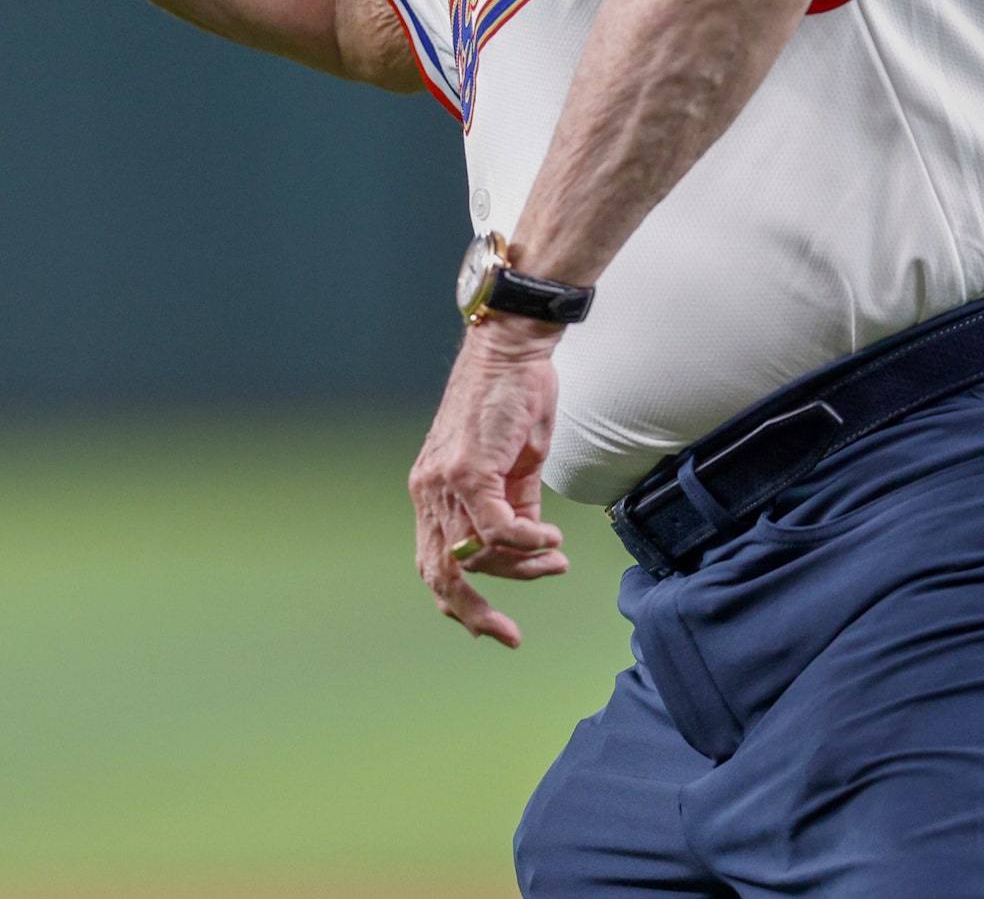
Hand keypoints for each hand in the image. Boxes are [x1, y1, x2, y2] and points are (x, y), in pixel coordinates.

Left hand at [409, 314, 566, 646]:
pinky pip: (498, 529)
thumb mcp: (516, 465)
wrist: (512, 348)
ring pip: (477, 555)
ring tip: (555, 559)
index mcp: (433, 490)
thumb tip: (529, 545)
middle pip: (440, 574)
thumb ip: (515, 506)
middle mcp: (428, 490)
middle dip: (475, 612)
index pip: (433, 562)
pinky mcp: (468, 471)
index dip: (458, 600)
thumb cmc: (515, 398)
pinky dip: (528, 542)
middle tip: (509, 635)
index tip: (491, 624)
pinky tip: (551, 539)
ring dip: (523, 567)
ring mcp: (443, 481)